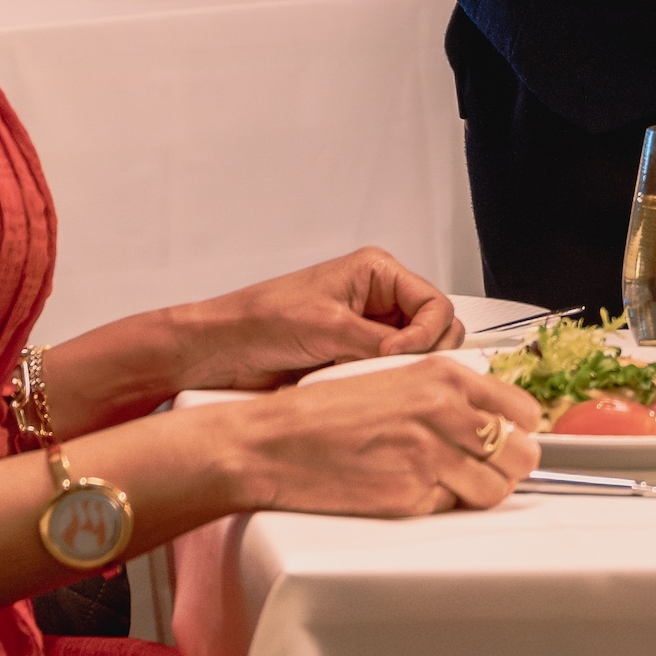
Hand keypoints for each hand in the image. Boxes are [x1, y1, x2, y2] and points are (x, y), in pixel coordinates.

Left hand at [178, 248, 468, 391]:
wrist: (219, 351)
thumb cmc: (258, 322)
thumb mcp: (326, 326)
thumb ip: (378, 342)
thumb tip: (416, 359)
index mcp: (377, 272)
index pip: (436, 304)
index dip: (426, 334)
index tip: (397, 354)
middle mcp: (379, 299)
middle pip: (435, 330)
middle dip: (417, 353)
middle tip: (385, 368)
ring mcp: (369, 330)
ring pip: (414, 356)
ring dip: (395, 370)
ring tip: (359, 374)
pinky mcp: (356, 357)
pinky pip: (387, 374)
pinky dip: (378, 382)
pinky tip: (349, 382)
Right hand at [190, 355, 543, 520]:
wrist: (272, 443)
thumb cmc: (323, 412)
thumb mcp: (393, 378)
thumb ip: (446, 395)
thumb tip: (490, 419)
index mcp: (443, 376)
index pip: (522, 410)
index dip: (519, 430)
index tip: (510, 439)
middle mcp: (444, 413)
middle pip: (522, 454)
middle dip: (507, 465)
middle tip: (484, 467)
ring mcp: (431, 457)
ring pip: (496, 489)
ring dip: (479, 491)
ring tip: (447, 483)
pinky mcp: (411, 497)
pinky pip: (451, 509)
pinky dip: (438, 505)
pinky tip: (408, 489)